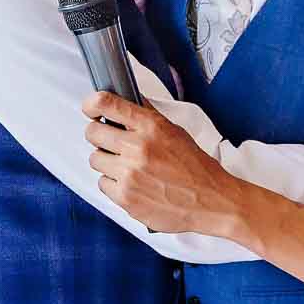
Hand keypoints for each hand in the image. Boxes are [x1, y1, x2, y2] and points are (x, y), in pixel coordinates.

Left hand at [82, 92, 244, 234]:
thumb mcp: (175, 132)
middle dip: (100, 136)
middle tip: (111, 142)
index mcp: (151, 127)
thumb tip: (126, 102)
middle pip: (93, 133)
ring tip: (127, 166)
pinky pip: (102, 184)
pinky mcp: (125, 197)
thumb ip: (148, 118)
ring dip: (107, 162)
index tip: (91, 109)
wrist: (211, 202)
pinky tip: (132, 183)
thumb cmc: (196, 168)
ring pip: (95, 159)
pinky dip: (114, 184)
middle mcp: (138, 148)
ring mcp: (129, 174)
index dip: (92, 104)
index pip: (106, 103)